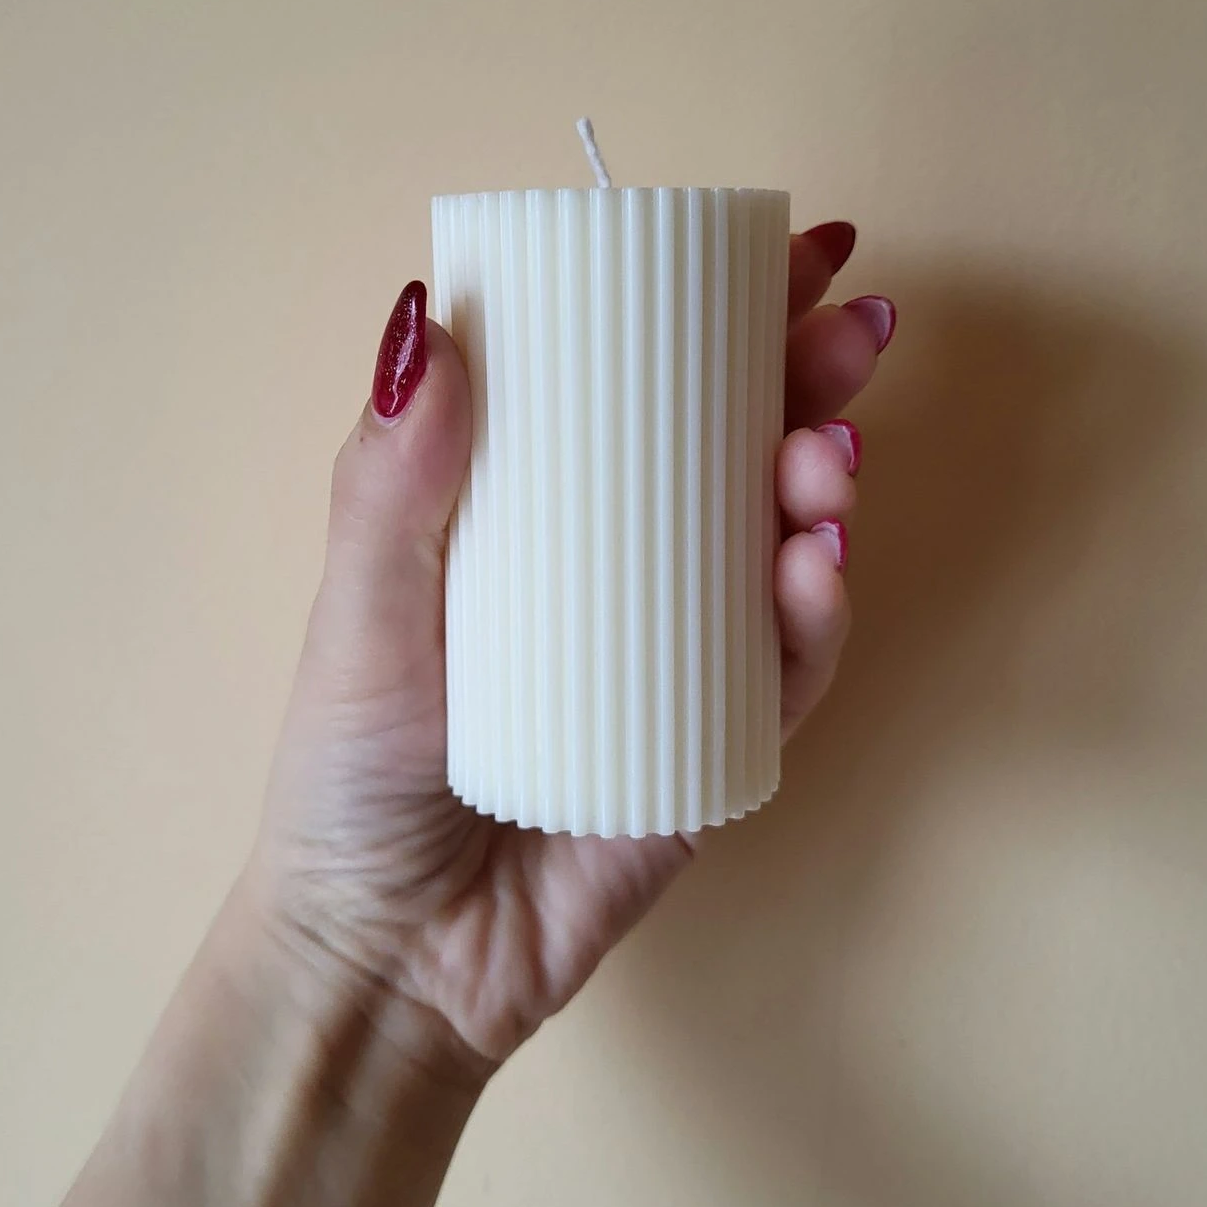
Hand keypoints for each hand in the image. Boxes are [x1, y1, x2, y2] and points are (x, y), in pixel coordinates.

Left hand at [246, 224, 894, 1072]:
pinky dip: (815, 616)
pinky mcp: (718, 750)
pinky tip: (814, 567)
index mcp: (540, 518)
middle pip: (737, 455)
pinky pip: (786, 673)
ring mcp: (680, 663)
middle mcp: (623, 576)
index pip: (642, 393)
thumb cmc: (354, 776)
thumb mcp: (357, 613)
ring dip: (824, 486)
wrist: (387, 957)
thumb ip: (390, 482)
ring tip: (823, 456)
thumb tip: (429, 320)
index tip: (791, 249)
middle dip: (809, 382)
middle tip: (852, 331)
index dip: (725, 316)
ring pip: (782, 550)